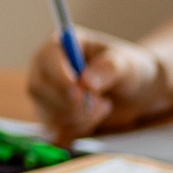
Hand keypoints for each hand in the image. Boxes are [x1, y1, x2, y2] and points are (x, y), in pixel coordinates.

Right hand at [26, 29, 166, 143]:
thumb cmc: (129, 70)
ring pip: (48, 110)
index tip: (79, 93)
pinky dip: (78, 128)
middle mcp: (46, 67)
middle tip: (101, 102)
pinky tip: (96, 117)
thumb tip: (85, 82)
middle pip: (39, 88)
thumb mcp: (126, 64)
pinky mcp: (51, 113)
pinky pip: (55, 127)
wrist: (134, 93)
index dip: (60, 78)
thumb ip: (108, 68)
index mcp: (61, 45)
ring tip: (104, 105)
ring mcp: (46, 92)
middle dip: (70, 102)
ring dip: (80, 116)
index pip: (47, 60)